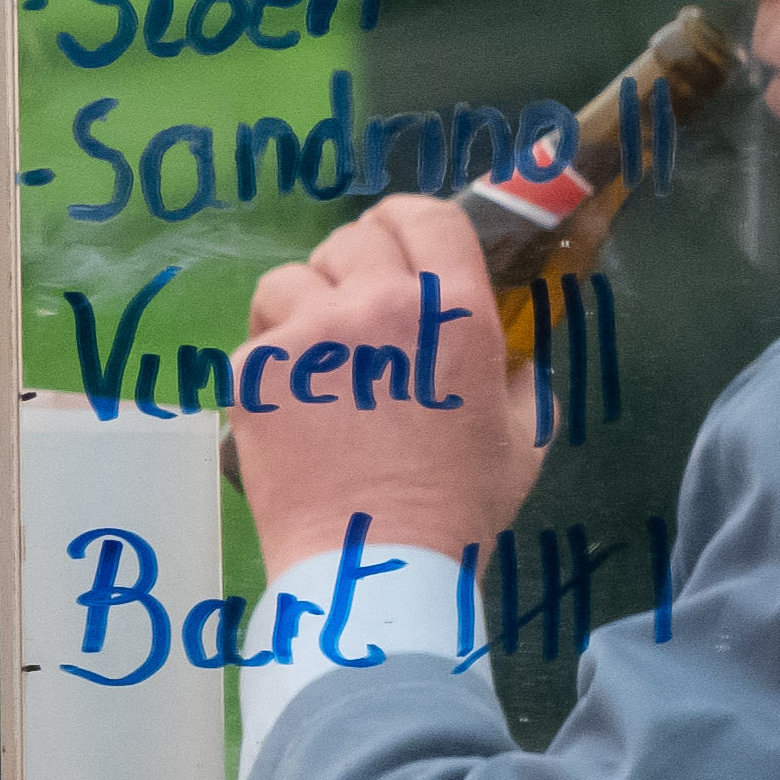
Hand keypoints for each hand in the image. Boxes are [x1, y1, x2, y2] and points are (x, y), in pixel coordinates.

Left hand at [230, 196, 540, 565]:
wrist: (375, 562)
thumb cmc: (461, 504)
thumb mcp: (524, 436)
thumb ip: (517, 378)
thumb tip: (506, 357)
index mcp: (456, 313)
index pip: (427, 217)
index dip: (410, 220)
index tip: (402, 240)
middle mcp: (380, 305)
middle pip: (353, 238)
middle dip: (357, 265)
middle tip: (361, 309)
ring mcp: (309, 335)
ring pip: (290, 279)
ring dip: (305, 305)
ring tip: (317, 352)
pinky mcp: (254, 370)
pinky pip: (258, 338)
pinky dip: (273, 361)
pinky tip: (293, 401)